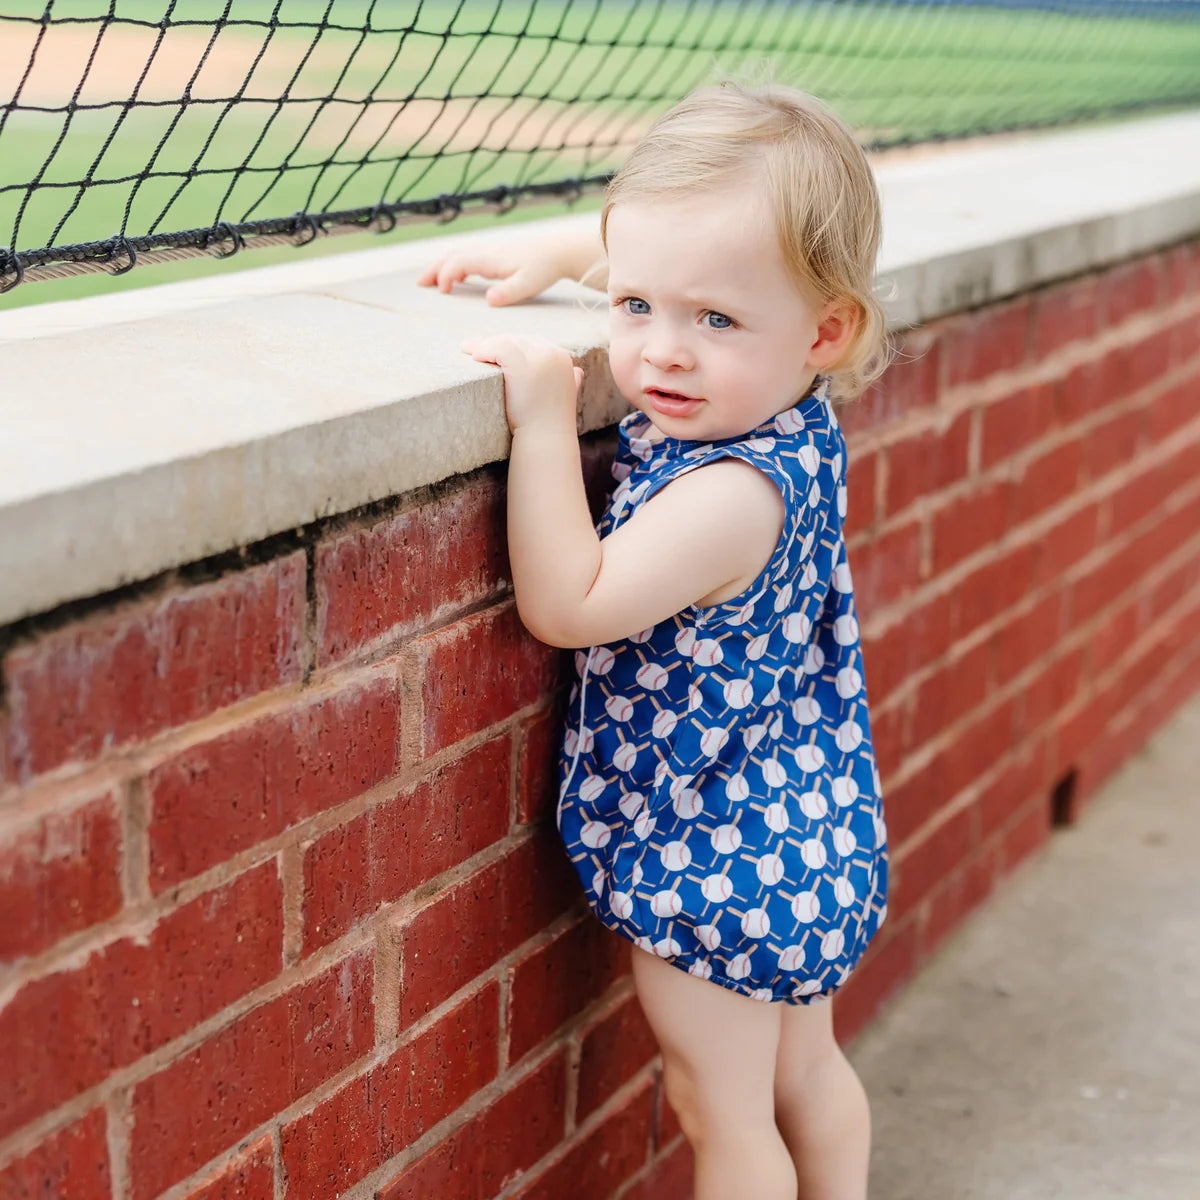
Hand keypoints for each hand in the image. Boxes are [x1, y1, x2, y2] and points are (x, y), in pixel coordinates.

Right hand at [418, 234, 567, 304]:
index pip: (458, 263)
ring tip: (429, 280)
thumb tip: (488, 299)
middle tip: (419, 284)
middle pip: (452, 256)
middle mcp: (486, 252)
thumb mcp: (527, 285)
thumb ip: (508, 292)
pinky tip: (456, 276)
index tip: (442, 292)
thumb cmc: (543, 269)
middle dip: (434, 268)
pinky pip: (468, 255)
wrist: (558, 250)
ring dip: (441, 265)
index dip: (446, 275)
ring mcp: (490, 251)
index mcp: (490, 260)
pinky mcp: (495, 253)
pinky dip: (454, 263)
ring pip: (458, 254)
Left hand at [463, 333, 583, 432]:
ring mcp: (537, 358)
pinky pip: (497, 349)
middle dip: (496, 341)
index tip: (496, 346)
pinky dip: (484, 349)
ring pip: (505, 342)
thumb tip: (577, 372)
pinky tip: (474, 356)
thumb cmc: (553, 424)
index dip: (513, 343)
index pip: (533, 342)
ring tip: (468, 349)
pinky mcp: (520, 365)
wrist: (546, 438)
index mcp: (563, 358)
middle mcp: (552, 353)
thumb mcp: (567, 395)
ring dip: (484, 343)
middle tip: (476, 345)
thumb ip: (572, 380)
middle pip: (518, 339)